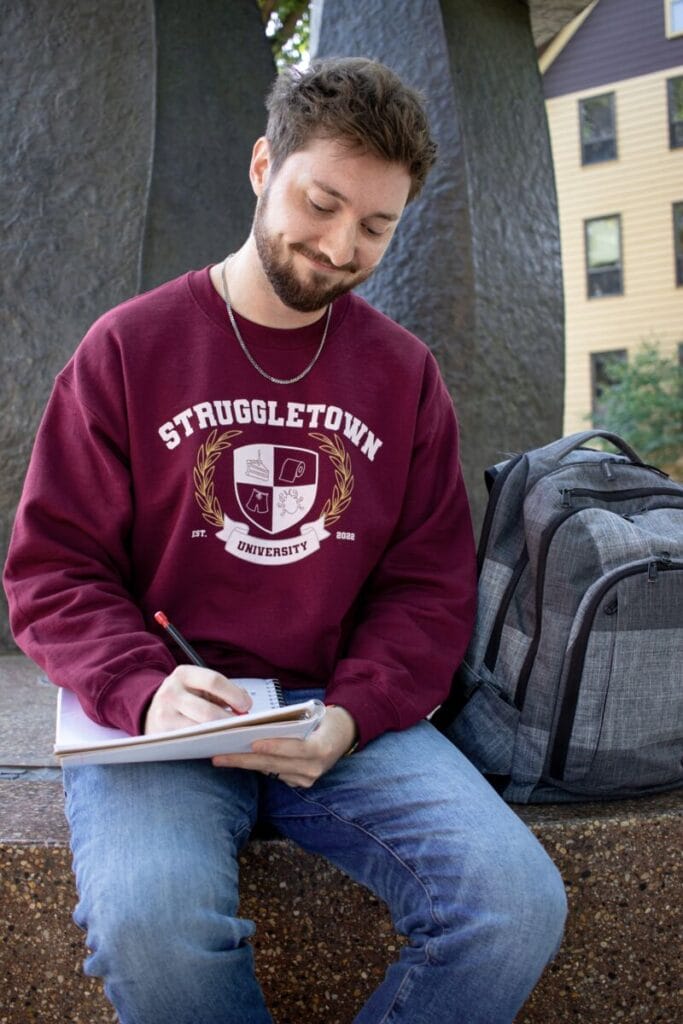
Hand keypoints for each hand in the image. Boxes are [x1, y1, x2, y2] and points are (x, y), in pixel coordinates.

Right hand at [144, 665, 252, 733]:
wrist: (153, 709)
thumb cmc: (185, 696)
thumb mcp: (201, 686)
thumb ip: (224, 690)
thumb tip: (245, 703)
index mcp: (184, 674)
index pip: (214, 681)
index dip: (234, 695)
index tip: (247, 705)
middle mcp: (171, 692)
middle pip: (207, 711)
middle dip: (229, 721)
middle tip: (241, 724)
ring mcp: (164, 714)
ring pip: (199, 729)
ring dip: (219, 733)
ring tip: (230, 732)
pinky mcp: (162, 733)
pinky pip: (190, 740)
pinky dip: (206, 741)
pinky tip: (215, 740)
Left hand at [212, 704, 357, 786]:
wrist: (343, 735)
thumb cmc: (325, 720)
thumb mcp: (315, 714)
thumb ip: (293, 722)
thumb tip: (260, 724)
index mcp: (322, 748)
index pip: (295, 749)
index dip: (274, 746)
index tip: (252, 743)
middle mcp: (315, 768)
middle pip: (275, 763)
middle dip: (245, 759)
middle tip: (219, 755)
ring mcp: (308, 779)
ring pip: (270, 770)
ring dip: (245, 764)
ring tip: (222, 758)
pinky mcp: (301, 783)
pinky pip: (274, 774)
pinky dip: (257, 766)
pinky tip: (238, 761)